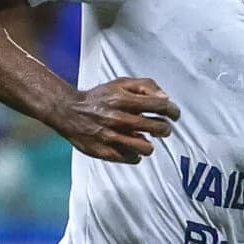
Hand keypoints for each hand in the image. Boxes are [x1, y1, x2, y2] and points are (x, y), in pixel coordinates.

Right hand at [58, 77, 178, 161]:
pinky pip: (132, 158)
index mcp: (123, 100)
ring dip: (149, 144)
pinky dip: (135, 154)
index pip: (160, 106)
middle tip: (161, 128)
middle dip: (164, 129)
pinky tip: (130, 147)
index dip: (172, 111)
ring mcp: (111, 137)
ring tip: (144, 139)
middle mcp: (118, 118)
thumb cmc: (99, 98)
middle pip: (157, 128)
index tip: (174, 115)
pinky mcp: (105, 152)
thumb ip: (145, 86)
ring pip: (146, 148)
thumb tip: (165, 97)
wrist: (69, 111)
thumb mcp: (121, 84)